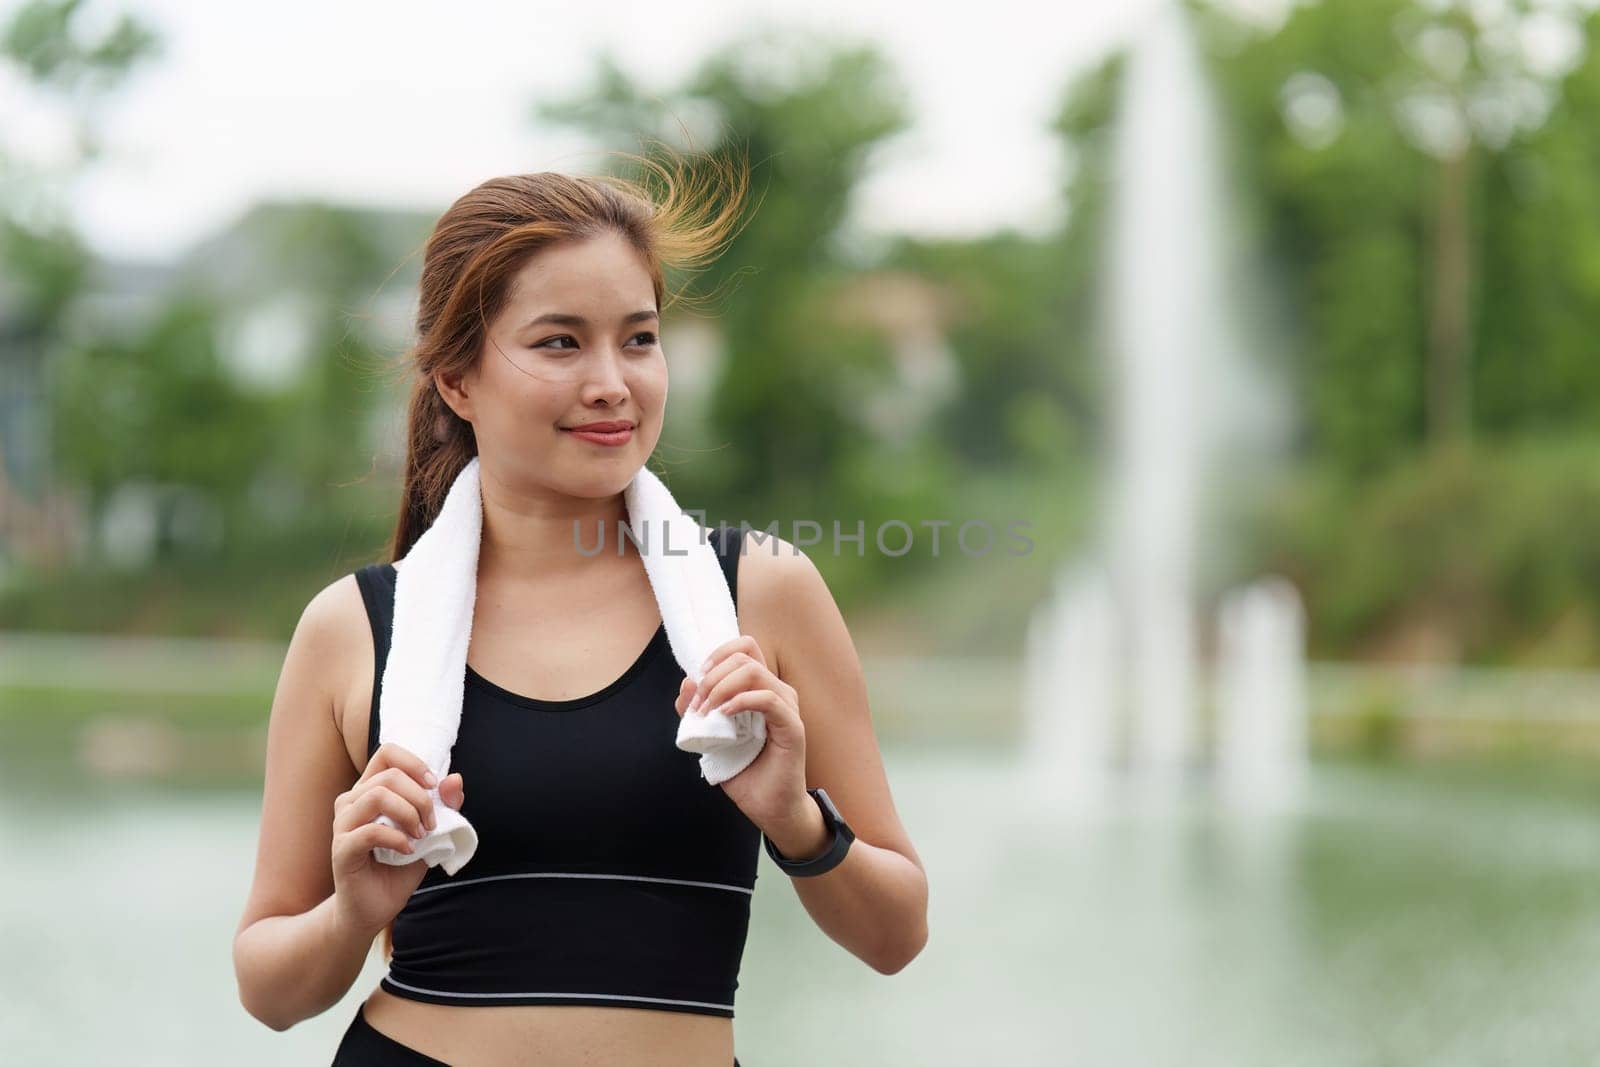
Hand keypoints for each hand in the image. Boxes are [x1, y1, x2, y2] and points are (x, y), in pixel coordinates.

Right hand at [330, 742, 464, 937]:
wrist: (373, 909)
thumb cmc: (398, 868)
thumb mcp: (430, 834)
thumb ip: (443, 807)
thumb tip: (456, 778)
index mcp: (370, 791)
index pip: (387, 753)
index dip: (414, 763)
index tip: (434, 786)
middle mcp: (351, 802)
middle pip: (388, 775)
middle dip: (420, 797)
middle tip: (432, 823)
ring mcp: (343, 824)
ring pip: (377, 795)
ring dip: (409, 814)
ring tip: (421, 836)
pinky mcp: (341, 849)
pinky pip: (370, 831)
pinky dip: (398, 839)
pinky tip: (409, 851)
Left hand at [674, 635, 806, 832]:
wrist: (769, 808)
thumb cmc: (745, 773)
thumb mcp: (709, 739)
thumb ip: (697, 711)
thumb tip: (687, 681)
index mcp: (760, 689)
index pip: (744, 647)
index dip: (717, 655)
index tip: (697, 680)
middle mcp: (776, 692)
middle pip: (744, 655)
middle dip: (712, 675)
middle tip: (697, 704)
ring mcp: (786, 707)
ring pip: (754, 671)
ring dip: (721, 687)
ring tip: (707, 712)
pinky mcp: (792, 726)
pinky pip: (769, 699)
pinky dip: (742, 701)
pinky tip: (725, 715)